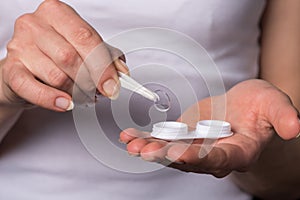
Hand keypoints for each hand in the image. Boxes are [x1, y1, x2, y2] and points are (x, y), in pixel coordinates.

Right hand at [0, 0, 127, 110]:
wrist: (27, 65)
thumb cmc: (56, 53)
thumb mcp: (85, 49)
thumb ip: (106, 57)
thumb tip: (121, 72)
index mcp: (57, 13)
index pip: (85, 37)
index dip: (103, 65)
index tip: (113, 85)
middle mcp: (35, 25)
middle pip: (70, 57)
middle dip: (91, 81)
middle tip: (100, 92)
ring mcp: (20, 46)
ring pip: (57, 76)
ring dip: (77, 92)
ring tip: (84, 95)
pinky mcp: (10, 70)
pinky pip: (33, 89)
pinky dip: (53, 100)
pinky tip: (66, 104)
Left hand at [119, 79, 299, 176]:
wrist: (243, 108)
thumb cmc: (260, 107)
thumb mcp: (274, 105)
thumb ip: (282, 116)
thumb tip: (295, 127)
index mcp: (237, 152)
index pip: (217, 160)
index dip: (198, 158)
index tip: (179, 154)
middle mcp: (213, 155)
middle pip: (188, 160)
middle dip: (166, 157)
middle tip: (145, 152)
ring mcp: (195, 147)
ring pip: (171, 152)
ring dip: (150, 149)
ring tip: (132, 146)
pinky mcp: (183, 137)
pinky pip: (162, 140)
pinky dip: (145, 139)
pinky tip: (129, 138)